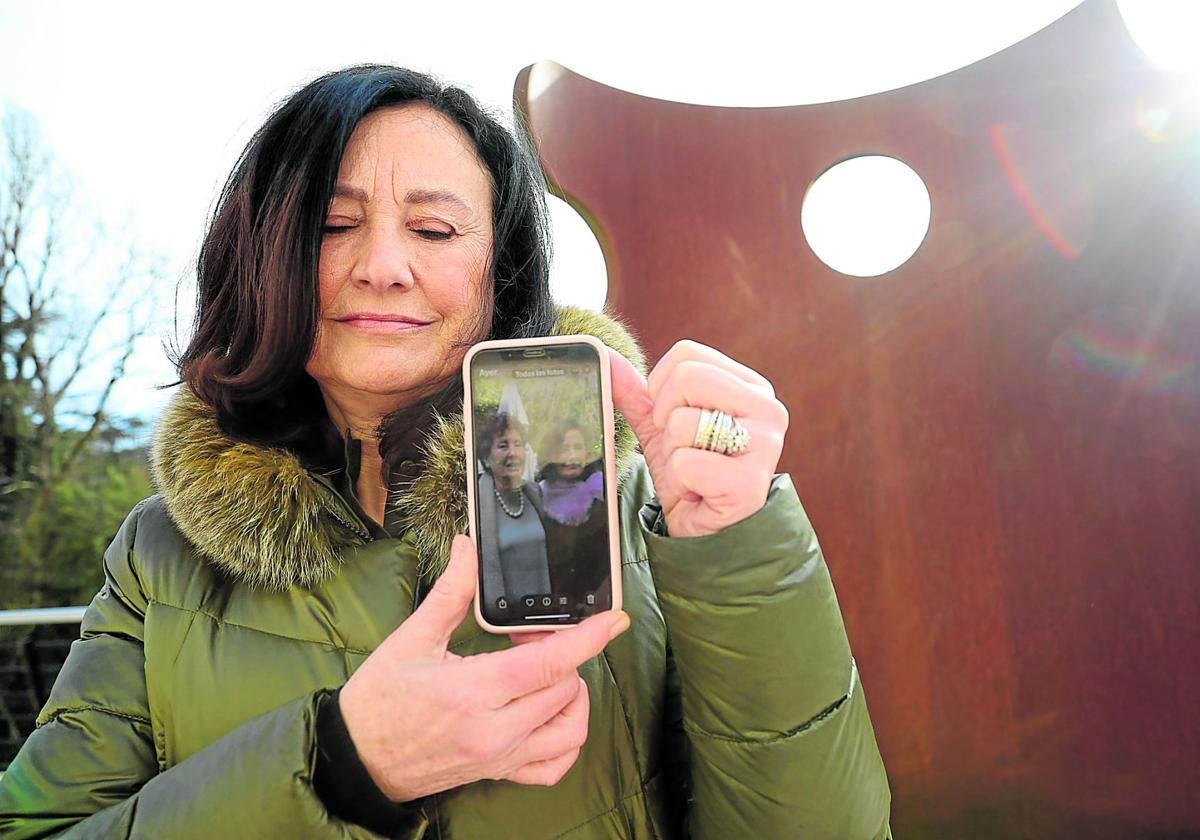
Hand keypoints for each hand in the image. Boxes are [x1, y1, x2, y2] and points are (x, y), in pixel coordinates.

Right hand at [339, 535, 629, 801]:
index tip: (613, 620)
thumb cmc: (379, 700)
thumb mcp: (411, 640)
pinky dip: (567, 738)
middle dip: (564, 655)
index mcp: (474, 691)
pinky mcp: (500, 773)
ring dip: (572, 695)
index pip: (550, 664)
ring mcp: (501, 757)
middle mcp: (496, 730)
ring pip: (571, 729)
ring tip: (545, 673)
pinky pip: (556, 765)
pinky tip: (551, 712)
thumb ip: (450, 594)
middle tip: (531, 637)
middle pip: (566, 688)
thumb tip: (467, 548)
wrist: (357, 760)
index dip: (588, 638)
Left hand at [609, 340, 787, 537]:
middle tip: (681, 446)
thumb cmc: (692, 475)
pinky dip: (681, 482)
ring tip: (693, 472)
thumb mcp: (660, 428)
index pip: (687, 354)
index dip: (662, 387)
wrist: (707, 531)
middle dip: (666, 417)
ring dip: (674, 454)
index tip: (671, 417)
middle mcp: (767, 408)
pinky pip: (686, 464)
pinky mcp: (751, 483)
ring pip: (682, 422)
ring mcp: (765, 445)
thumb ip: (637, 393)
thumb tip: (607, 358)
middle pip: (686, 378)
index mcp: (750, 387)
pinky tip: (699, 492)